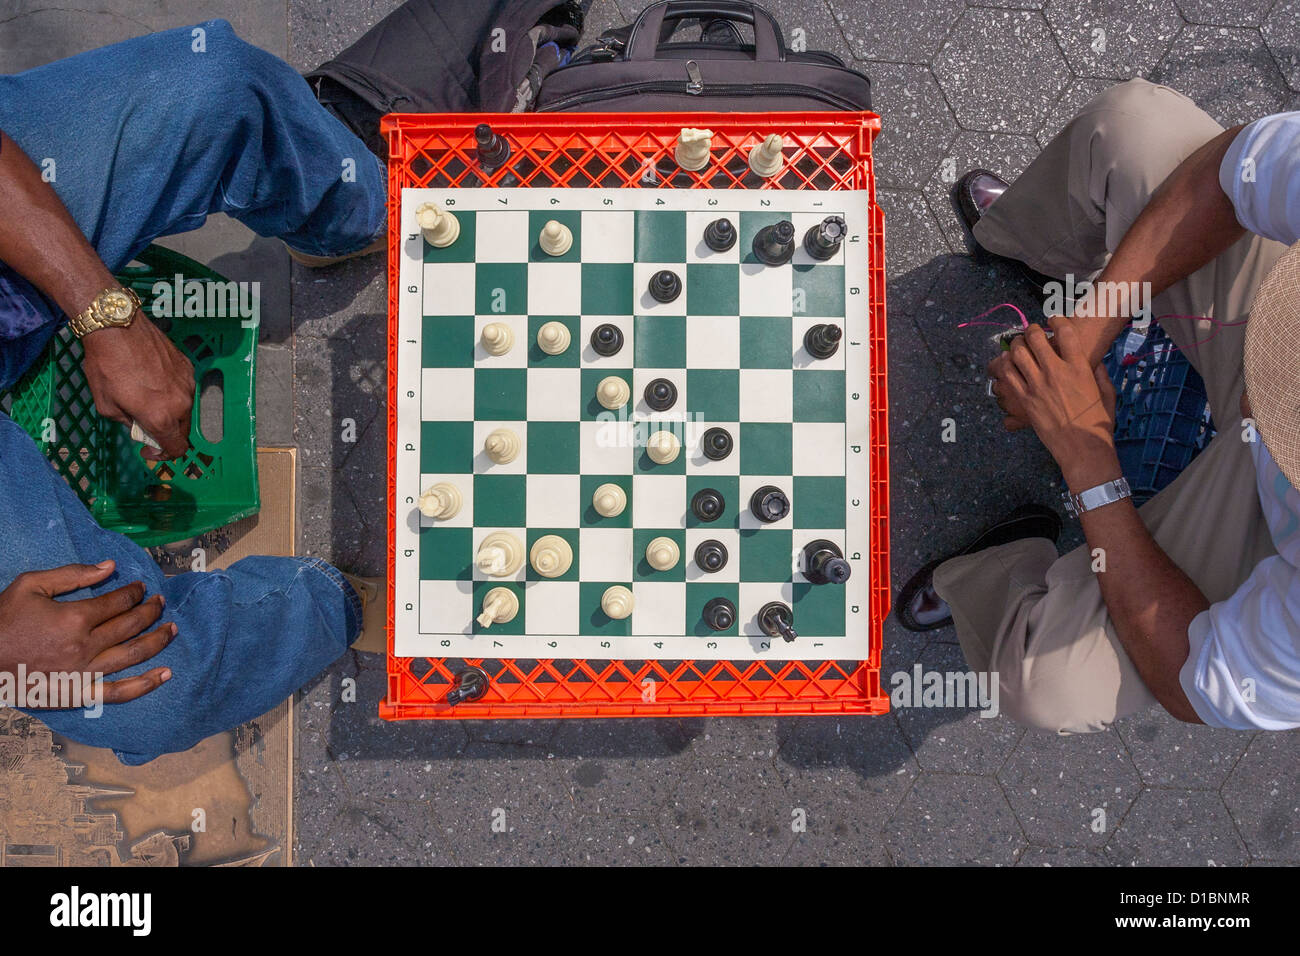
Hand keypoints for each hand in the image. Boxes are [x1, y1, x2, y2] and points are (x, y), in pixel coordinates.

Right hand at [0, 561, 174, 704]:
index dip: (134, 592)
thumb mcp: (31, 585)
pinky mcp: (79, 694)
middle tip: (160, 603)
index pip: (118, 602)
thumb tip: (110, 566)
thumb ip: (73, 574)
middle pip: (131, 626)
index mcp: (74, 618)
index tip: (140, 588)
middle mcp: (85, 646)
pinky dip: (145, 684)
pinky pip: (119, 692)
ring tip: (172, 629)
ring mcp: (84, 672)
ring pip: (133, 655)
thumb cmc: (3, 619)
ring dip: (158, 640)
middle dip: (150, 611)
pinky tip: (166, 674)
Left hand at [81, 316, 193, 460]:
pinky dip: (172, 391)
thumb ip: (127, 423)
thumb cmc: (106, 367)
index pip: (176, 449)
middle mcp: (181, 404)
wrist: (118, 327)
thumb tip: (139, 424)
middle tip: (146, 423)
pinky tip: (153, 379)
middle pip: (182, 430)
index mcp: (161, 418)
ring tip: (149, 397)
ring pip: (184, 408)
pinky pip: (184, 387)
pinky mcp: (188, 366)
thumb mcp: (106, 406)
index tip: (148, 449)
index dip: (163, 455)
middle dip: (166, 432)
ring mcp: (187, 384)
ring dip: (170, 411)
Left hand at [997, 316, 1121, 489]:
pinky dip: (1005, 365)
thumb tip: (1093, 360)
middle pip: (1036, 338)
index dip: (1057, 321)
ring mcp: (1038, 386)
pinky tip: (1007, 363)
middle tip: (1031, 331)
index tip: (1053, 320)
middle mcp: (1056, 372)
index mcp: (1079, 367)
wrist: (1083, 448)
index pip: (1065, 332)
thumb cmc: (1099, 422)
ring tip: (1017, 344)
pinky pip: (1008, 375)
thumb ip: (1100, 372)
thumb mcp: (1107, 393)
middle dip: (1032, 330)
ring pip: (1018, 354)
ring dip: (1016, 345)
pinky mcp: (1025, 400)